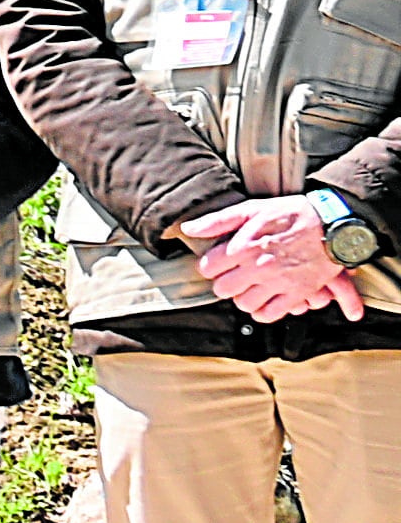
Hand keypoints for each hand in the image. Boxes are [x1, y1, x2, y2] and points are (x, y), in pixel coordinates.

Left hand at [185, 196, 368, 325]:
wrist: (334, 223)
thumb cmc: (291, 213)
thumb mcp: (253, 208)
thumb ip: (218, 220)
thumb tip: (188, 229)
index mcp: (243, 245)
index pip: (208, 268)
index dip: (210, 265)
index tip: (219, 262)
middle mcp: (258, 266)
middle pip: (223, 289)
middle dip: (225, 283)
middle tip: (234, 276)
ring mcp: (278, 282)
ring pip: (243, 304)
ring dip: (243, 297)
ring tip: (249, 287)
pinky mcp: (297, 293)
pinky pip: (268, 314)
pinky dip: (262, 311)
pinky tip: (263, 299)